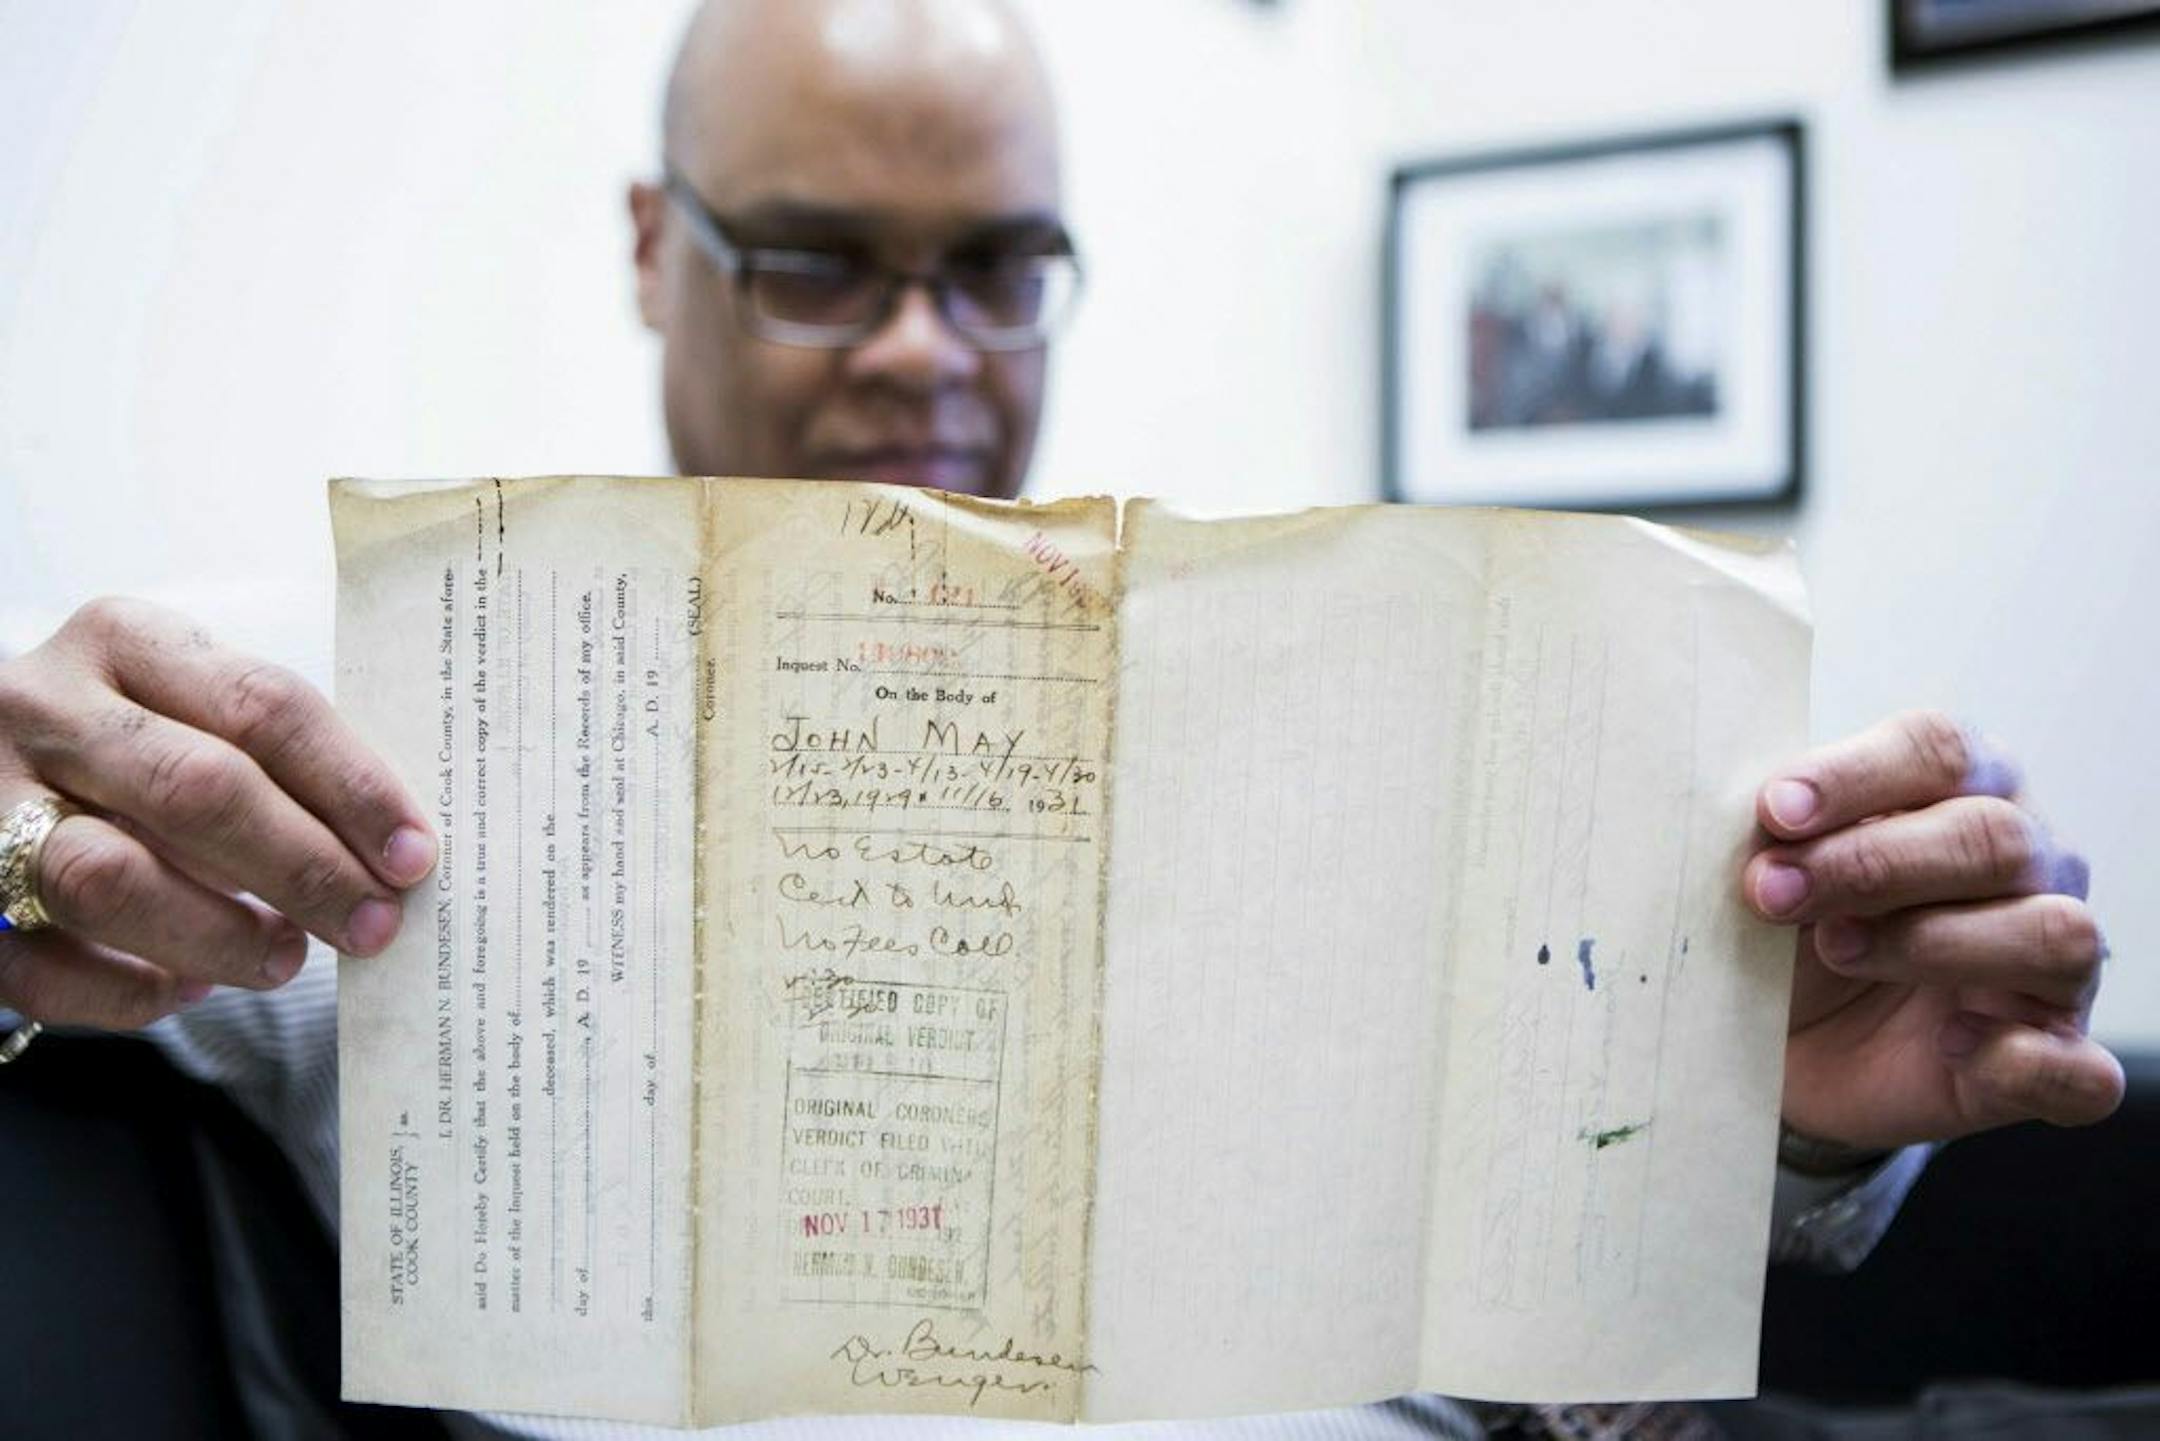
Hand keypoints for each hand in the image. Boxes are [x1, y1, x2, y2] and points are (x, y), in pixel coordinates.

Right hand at [0, 598, 434, 1028]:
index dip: (352, 786)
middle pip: (196, 788)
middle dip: (303, 868)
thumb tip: (391, 852)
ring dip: (218, 933)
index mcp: (123, 642)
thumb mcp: (186, 712)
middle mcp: (43, 708)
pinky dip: (128, 991)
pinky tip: (186, 989)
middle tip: (373, 924)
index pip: (263, 705)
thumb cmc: (123, 744)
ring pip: (108, 878)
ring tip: (284, 958)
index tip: (414, 855)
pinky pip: (43, 964)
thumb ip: (271, 761)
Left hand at [1746, 710, 2121, 1151]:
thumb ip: (1778, 839)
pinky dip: (2018, 1059)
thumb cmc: (1791, 936)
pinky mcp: (2057, 1062)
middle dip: (1871, 863)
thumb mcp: (1774, 880)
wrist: (1791, 1048)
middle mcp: (2033, 866)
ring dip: (1932, 943)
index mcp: (1966, 790)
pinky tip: (1949, 1048)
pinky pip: (2079, 1066)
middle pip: (1992, 836)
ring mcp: (2058, 967)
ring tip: (1838, 950)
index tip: (1773, 811)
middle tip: (1771, 892)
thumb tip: (1761, 816)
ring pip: (2055, 934)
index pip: (1940, 750)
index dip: (1855, 777)